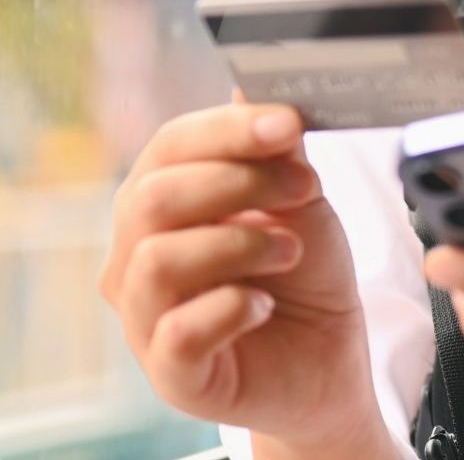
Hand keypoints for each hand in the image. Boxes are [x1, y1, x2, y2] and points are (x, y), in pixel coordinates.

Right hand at [100, 103, 386, 451]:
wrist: (327, 359)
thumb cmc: (302, 277)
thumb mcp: (299, 201)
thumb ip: (274, 152)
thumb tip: (247, 88)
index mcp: (160, 203)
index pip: (167, 147)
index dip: (226, 129)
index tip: (288, 124)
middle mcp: (136, 257)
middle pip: (151, 198)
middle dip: (236, 182)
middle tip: (302, 190)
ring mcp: (144, 319)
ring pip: (157, 261)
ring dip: (238, 244)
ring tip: (291, 251)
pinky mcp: (169, 375)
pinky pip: (178, 332)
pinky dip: (230, 309)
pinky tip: (265, 305)